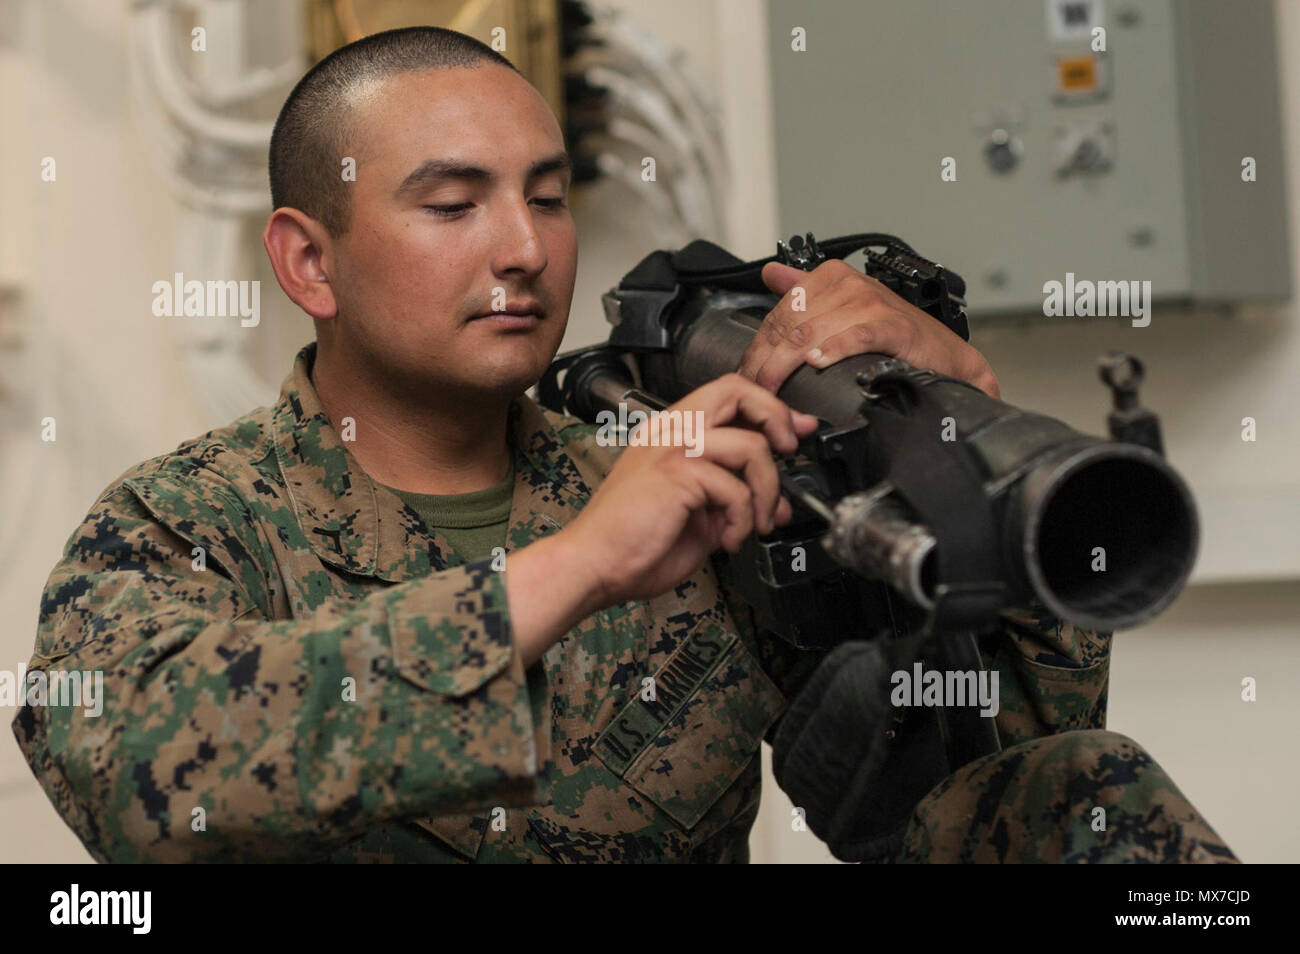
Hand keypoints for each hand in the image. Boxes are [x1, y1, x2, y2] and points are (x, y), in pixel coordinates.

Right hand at [562, 373, 819, 606]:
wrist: (594, 566)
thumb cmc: (633, 545)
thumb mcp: (699, 516)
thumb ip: (734, 500)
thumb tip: (777, 503)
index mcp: (672, 433)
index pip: (728, 395)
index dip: (769, 408)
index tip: (794, 431)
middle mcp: (671, 430)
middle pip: (738, 391)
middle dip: (778, 419)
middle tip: (788, 453)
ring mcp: (673, 448)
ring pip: (751, 446)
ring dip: (767, 491)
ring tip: (754, 524)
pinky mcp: (676, 473)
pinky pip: (735, 488)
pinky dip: (742, 520)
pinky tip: (727, 540)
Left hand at [737, 259, 1000, 397]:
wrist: (946, 357)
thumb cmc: (895, 336)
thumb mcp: (847, 307)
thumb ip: (806, 290)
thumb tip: (771, 272)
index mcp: (833, 277)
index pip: (778, 313)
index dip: (758, 348)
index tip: (746, 375)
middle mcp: (850, 285)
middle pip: (790, 325)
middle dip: (766, 363)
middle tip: (755, 391)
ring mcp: (872, 304)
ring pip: (812, 333)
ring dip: (787, 366)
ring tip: (774, 391)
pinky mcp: (894, 327)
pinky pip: (854, 336)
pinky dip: (834, 351)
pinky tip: (818, 365)